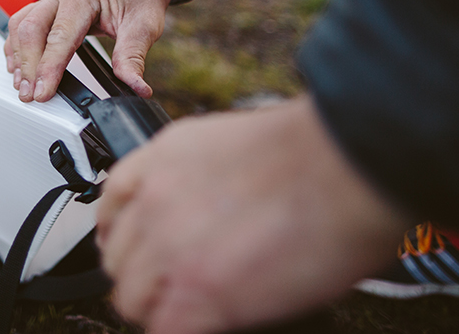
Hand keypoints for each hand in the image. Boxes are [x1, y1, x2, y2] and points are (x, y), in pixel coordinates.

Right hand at [4, 0, 173, 102]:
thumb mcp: (144, 26)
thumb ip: (133, 57)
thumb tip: (135, 86)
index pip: (59, 35)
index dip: (48, 67)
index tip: (43, 92)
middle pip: (31, 29)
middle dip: (28, 66)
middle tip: (30, 94)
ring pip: (21, 25)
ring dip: (19, 57)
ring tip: (23, 85)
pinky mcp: (48, 7)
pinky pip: (23, 24)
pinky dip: (17, 47)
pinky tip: (19, 66)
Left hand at [97, 96, 411, 333]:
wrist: (346, 165)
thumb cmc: (316, 152)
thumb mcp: (230, 143)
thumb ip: (200, 177)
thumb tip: (201, 210)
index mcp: (163, 158)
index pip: (111, 203)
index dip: (120, 233)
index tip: (133, 248)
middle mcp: (155, 201)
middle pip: (117, 257)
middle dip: (142, 274)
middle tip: (169, 286)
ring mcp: (170, 248)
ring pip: (131, 298)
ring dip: (157, 308)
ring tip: (186, 311)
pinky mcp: (197, 294)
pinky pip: (162, 329)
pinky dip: (177, 329)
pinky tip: (200, 323)